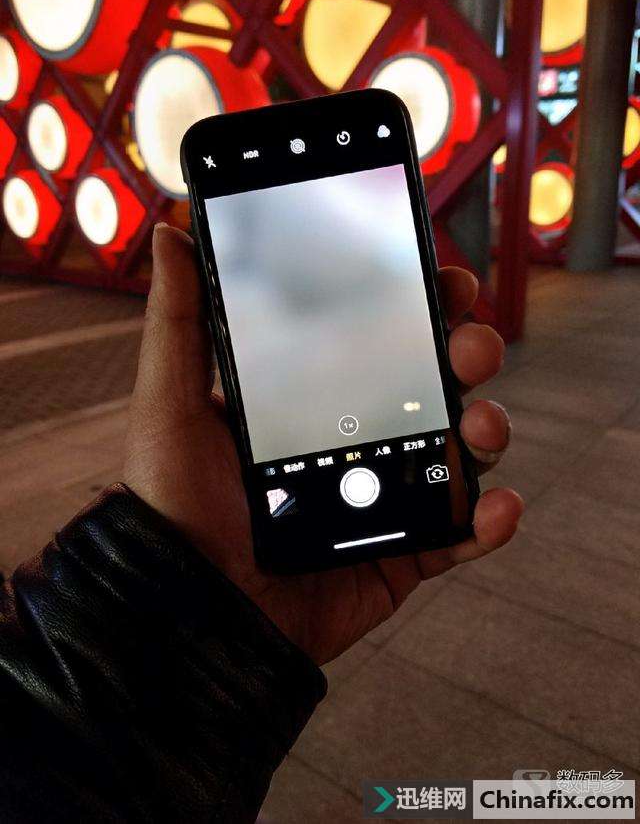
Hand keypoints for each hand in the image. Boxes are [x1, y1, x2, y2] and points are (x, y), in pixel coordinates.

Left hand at [124, 225, 522, 664]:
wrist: (189, 606)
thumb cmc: (175, 500)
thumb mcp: (172, 401)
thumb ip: (180, 321)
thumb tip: (172, 234)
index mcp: (318, 398)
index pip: (382, 339)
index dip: (423, 306)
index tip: (447, 281)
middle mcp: (358, 440)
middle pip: (436, 387)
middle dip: (469, 357)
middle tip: (471, 351)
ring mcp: (384, 498)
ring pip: (459, 453)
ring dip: (488, 432)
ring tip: (480, 429)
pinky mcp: (399, 555)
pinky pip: (458, 535)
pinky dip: (489, 522)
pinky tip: (498, 507)